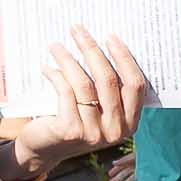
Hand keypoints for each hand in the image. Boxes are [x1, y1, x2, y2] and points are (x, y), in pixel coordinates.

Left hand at [6, 27, 147, 176]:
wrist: (44, 149)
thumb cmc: (74, 120)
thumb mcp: (98, 109)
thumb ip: (108, 90)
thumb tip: (105, 46)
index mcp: (130, 124)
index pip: (135, 85)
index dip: (124, 58)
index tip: (109, 37)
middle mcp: (116, 131)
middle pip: (109, 81)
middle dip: (92, 50)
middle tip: (78, 30)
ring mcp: (94, 133)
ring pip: (84, 84)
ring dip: (68, 59)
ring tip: (56, 46)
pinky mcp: (71, 131)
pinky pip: (65, 92)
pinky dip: (55, 75)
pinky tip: (47, 67)